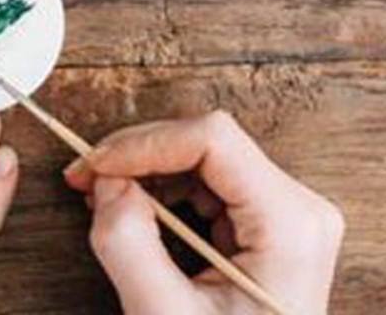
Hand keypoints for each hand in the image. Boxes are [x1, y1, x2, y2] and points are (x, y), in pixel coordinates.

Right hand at [64, 111, 343, 314]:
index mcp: (290, 226)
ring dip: (145, 169)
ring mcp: (286, 214)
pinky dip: (162, 188)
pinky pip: (207, 180)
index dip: (144, 143)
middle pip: (206, 142)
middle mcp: (299, 209)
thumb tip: (106, 182)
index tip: (95, 167)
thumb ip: (129, 245)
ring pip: (202, 156)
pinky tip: (133, 210)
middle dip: (137, 154)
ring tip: (103, 198)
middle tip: (85, 180)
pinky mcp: (266, 222)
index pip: (213, 140)